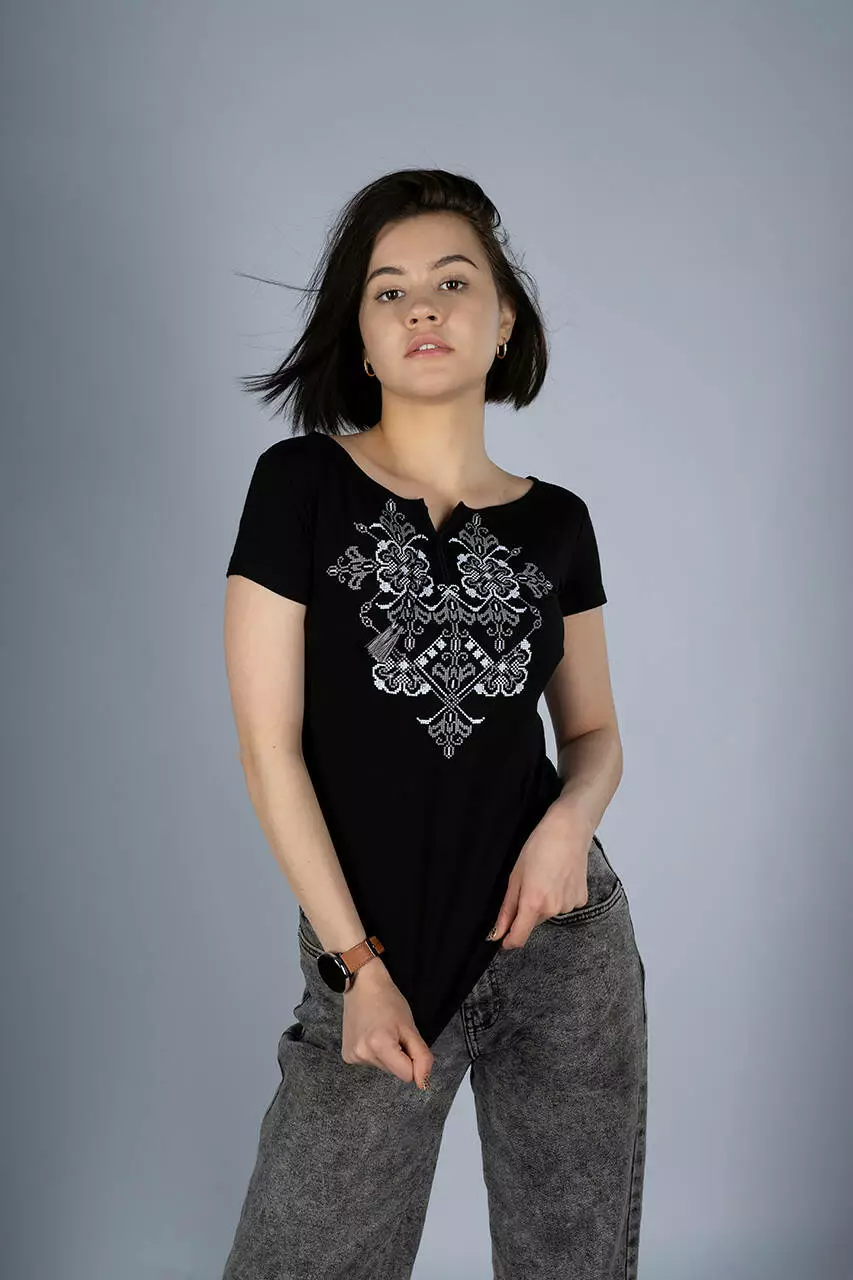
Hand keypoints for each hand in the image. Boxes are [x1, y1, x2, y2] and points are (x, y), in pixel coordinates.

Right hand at [341, 957, 433, 1090]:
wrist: (362, 984)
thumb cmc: (388, 1000)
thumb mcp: (410, 1027)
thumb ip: (421, 1057)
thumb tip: (423, 1083)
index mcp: (379, 1045)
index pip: (407, 1075)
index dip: (412, 1060)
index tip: (406, 1041)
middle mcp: (362, 1054)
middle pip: (394, 1071)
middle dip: (398, 1055)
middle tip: (393, 1032)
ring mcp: (352, 1056)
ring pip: (383, 1068)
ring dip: (386, 1053)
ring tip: (381, 1030)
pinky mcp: (347, 1056)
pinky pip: (370, 1063)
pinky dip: (374, 1052)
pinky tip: (370, 1034)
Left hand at [487, 805, 594, 949]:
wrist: (569, 830)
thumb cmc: (539, 846)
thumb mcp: (515, 877)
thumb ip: (506, 909)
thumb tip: (497, 933)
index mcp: (533, 903)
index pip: (519, 938)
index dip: (509, 941)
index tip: (503, 938)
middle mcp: (553, 909)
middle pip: (534, 921)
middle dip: (528, 910)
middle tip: (529, 883)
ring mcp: (569, 905)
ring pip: (549, 912)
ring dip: (545, 902)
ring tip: (547, 875)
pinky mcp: (581, 899)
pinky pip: (564, 904)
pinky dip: (559, 895)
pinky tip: (560, 877)